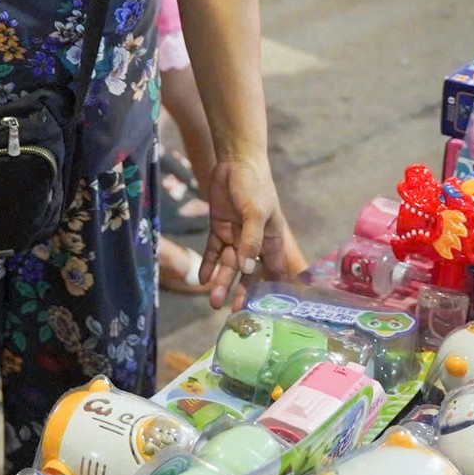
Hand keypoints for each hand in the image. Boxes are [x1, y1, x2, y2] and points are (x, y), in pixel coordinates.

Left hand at [199, 155, 302, 309]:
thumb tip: (248, 269)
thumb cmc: (254, 185)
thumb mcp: (257, 212)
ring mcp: (235, 236)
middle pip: (248, 274)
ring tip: (212, 301)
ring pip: (229, 265)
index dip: (270, 291)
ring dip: (222, 282)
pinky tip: (201, 278)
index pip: (273, 271)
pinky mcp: (219, 228)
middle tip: (233, 313)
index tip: (264, 312)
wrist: (234, 161)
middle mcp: (253, 242)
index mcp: (271, 240)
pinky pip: (213, 251)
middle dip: (241, 292)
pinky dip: (208, 264)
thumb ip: (252, 240)